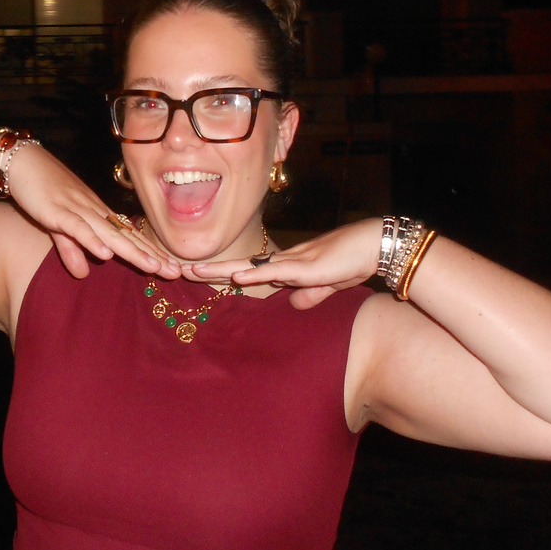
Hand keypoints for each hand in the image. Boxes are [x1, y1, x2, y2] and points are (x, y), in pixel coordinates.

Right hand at [5, 144, 180, 279]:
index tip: (172, 268)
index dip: (149, 252)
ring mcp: (77, 209)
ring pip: (109, 233)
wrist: (22, 162)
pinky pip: (77, 227)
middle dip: (151, 256)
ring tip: (153, 267)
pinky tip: (106, 254)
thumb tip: (82, 275)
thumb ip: (71, 249)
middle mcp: (93, 211)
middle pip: (127, 237)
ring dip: (132, 251)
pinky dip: (91, 240)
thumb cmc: (42, 191)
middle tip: (177, 272)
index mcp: (97, 214)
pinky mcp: (57, 211)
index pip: (129, 236)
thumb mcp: (58, 227)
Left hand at [187, 218, 381, 308]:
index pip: (245, 271)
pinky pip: (275, 271)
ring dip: (220, 270)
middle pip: (237, 266)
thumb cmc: (351, 261)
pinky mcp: (305, 266)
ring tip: (193, 271)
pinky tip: (236, 277)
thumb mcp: (326, 285)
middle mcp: (282, 262)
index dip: (220, 274)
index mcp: (285, 268)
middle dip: (208, 270)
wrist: (373, 247)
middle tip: (177, 270)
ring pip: (248, 267)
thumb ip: (310, 293)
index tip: (195, 276)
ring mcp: (291, 262)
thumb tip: (295, 303)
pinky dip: (255, 275)